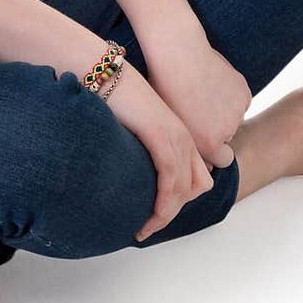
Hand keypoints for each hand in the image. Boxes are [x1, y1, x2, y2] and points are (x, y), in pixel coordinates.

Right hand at [103, 64, 214, 241]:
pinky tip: (148, 216)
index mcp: (180, 135)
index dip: (179, 200)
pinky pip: (170, 180)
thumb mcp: (134, 127)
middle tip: (147, 227)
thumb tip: (130, 168)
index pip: (197, 178)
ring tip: (142, 230)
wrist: (105, 73)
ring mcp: (176, 138)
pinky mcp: (162, 138)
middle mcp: (184, 138)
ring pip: (182, 191)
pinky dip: (162, 204)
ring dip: (164, 216)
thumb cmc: (112, 99)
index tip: (154, 214)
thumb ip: (141, 147)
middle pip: (195, 188)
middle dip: (173, 212)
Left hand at [141, 16, 251, 169]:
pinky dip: (229, 96)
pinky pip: (239, 101)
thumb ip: (185, 144)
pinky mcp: (244, 93)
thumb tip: (190, 160)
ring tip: (201, 94)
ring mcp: (237, 112)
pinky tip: (211, 82)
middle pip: (225, 141)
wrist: (178, 53)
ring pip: (232, 119)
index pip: (218, 161)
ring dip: (223, 113)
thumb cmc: (165, 86)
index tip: (198, 138)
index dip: (208, 150)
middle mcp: (226, 132)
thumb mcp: (169, 122)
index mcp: (206, 144)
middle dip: (216, 132)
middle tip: (198, 112)